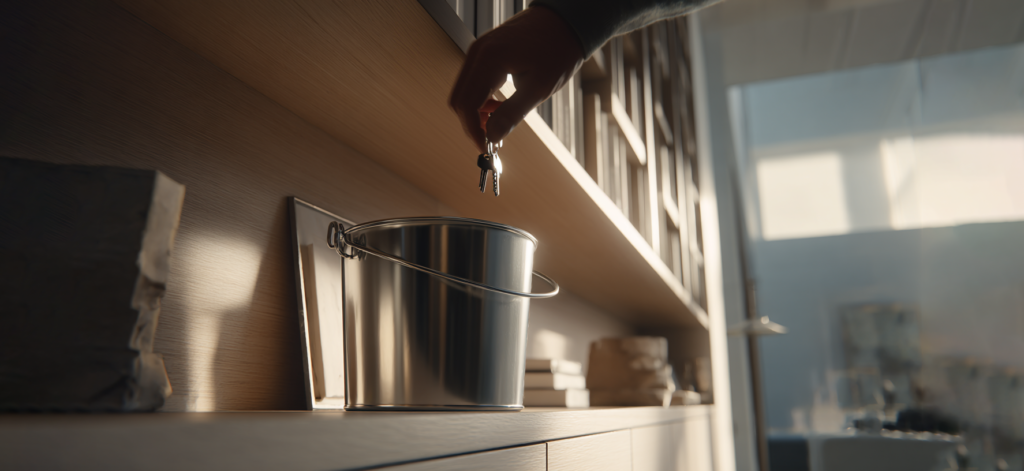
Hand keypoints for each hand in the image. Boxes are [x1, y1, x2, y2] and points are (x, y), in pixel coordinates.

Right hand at [449, 6, 583, 152]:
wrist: (565, 21)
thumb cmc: (557, 50)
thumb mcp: (538, 88)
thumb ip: (512, 114)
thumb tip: (492, 137)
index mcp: (490, 60)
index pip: (467, 104)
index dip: (473, 130)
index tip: (485, 148)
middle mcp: (478, 52)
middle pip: (459, 99)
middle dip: (472, 123)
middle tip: (491, 139)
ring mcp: (479, 50)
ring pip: (463, 91)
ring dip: (476, 112)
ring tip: (499, 122)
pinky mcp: (483, 51)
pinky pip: (472, 81)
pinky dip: (480, 98)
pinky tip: (499, 105)